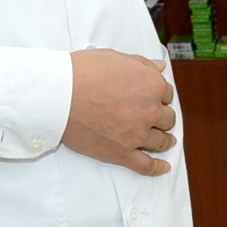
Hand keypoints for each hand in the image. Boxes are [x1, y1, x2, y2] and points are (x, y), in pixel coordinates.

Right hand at [64, 48, 176, 176]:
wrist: (59, 94)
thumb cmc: (84, 72)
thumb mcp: (117, 57)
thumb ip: (142, 64)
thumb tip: (159, 67)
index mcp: (152, 85)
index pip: (166, 93)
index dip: (159, 95)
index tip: (153, 98)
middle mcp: (150, 110)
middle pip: (166, 118)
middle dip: (161, 117)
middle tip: (155, 118)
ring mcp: (137, 134)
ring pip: (160, 141)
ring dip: (165, 140)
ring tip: (166, 141)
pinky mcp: (121, 153)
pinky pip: (145, 165)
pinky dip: (156, 168)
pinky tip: (163, 167)